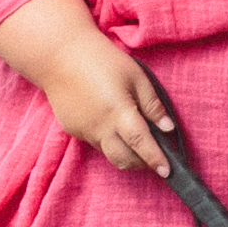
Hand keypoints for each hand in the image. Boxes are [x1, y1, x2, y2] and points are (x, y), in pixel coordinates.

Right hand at [0, 0, 176, 174]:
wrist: (60, 55)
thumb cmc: (103, 60)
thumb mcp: (136, 76)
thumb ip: (152, 105)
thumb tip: (168, 128)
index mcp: (118, 111)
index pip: (141, 143)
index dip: (155, 159)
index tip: (167, 172)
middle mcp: (100, 127)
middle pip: (124, 159)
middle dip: (141, 163)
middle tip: (154, 156)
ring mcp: (84, 131)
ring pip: (109, 153)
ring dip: (125, 153)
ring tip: (135, 138)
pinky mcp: (72, 130)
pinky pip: (95, 143)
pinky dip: (108, 140)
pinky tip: (110, 122)